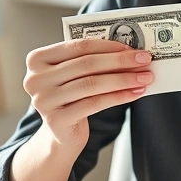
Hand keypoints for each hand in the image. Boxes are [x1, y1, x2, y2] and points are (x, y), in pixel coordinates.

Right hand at [23, 39, 152, 150]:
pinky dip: (118, 97)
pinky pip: (94, 103)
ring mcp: (44, 100)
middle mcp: (35, 79)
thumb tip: (130, 51)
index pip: (78, 46)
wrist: (61, 134)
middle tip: (144, 60)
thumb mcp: (74, 74)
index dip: (109, 46)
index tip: (134, 48)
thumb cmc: (71, 97)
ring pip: (91, 84)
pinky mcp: (57, 120)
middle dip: (120, 61)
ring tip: (144, 77)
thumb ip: (92, 59)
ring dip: (123, 79)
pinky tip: (134, 93)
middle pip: (86, 64)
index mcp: (37, 59)